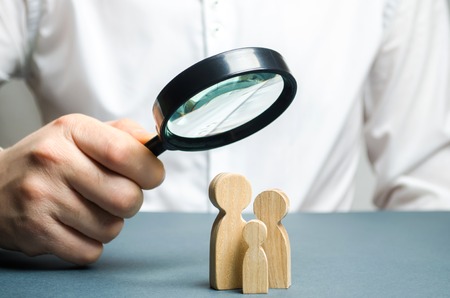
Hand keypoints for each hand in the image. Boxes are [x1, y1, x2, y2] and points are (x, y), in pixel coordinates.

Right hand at [0, 114, 164, 264]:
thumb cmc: (49, 159)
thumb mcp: (80, 134)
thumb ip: (122, 135)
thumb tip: (155, 146)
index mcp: (72, 131)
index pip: (125, 153)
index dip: (150, 170)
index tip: (151, 175)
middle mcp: (54, 161)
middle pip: (126, 197)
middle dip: (131, 201)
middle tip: (116, 195)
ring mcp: (42, 198)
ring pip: (111, 228)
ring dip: (110, 223)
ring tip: (89, 209)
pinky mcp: (36, 232)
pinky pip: (90, 251)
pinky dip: (91, 243)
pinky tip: (75, 226)